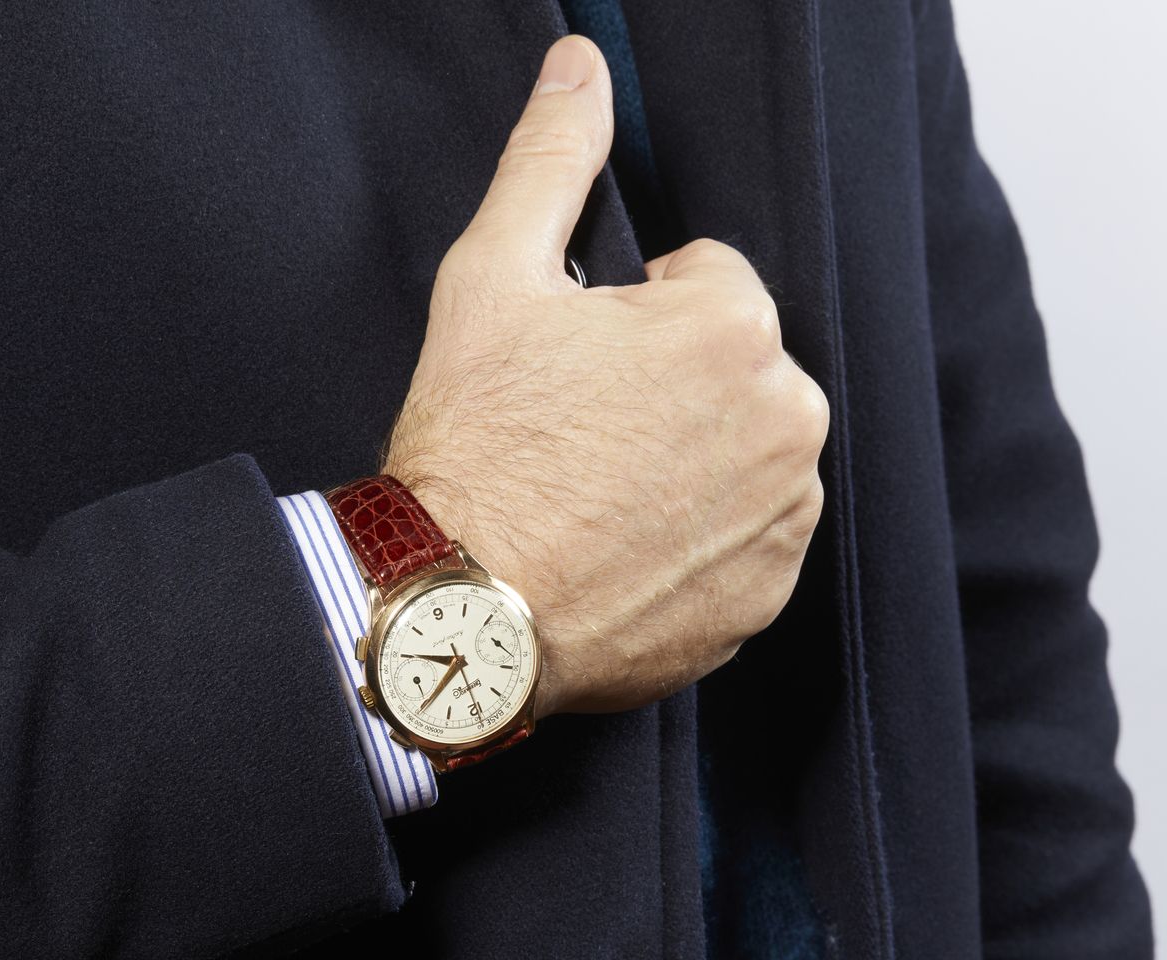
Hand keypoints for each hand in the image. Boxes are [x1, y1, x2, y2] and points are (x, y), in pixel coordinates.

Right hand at [384, 35, 827, 717]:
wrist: (456, 609)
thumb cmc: (472, 446)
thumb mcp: (490, 280)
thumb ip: (550, 161)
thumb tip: (580, 67)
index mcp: (733, 327)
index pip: (707, 285)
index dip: (631, 320)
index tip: (575, 371)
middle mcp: (787, 420)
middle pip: (733, 370)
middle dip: (670, 388)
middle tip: (578, 434)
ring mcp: (782, 518)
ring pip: (744, 454)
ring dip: (691, 462)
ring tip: (595, 495)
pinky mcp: (765, 597)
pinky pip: (743, 540)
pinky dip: (696, 542)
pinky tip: (621, 549)